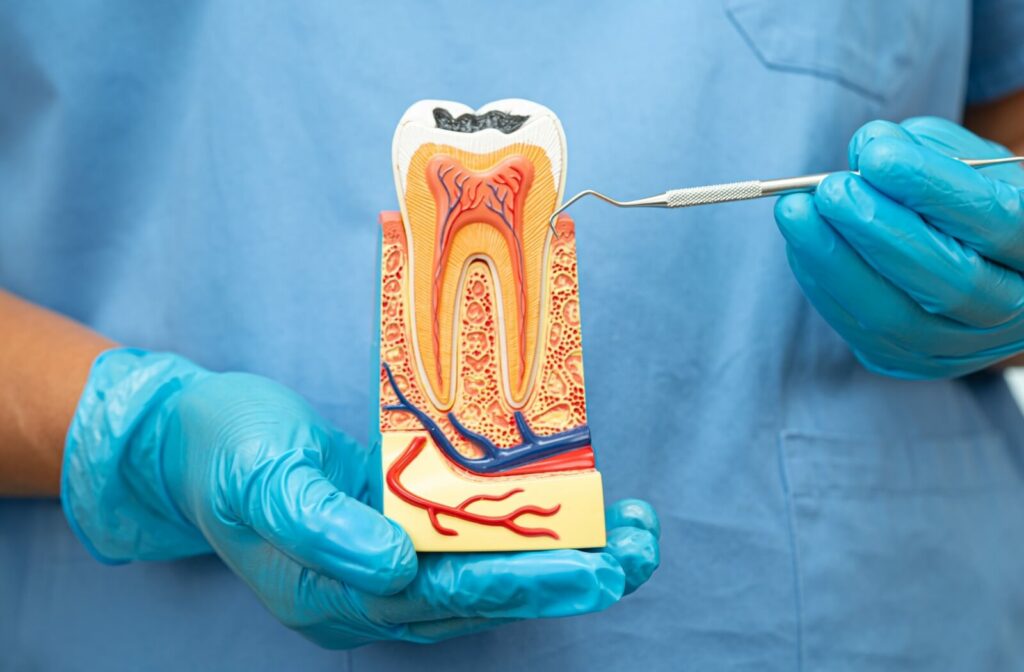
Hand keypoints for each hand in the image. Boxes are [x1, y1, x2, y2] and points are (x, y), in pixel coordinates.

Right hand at [63, 349, 659, 647]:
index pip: (446, 595)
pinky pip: (470, 542)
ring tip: (633, 534)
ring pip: (486, 573)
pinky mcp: (396, 530)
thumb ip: (323, 526)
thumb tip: (396, 567)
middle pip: (482, 595)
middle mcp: (370, 593)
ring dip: (560, 557)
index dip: (523, 580)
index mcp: (334, 594)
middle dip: (566, 577)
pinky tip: (573, 512)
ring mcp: (385, 564)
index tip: (594, 567)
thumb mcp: (261, 480)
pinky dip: (524, 531)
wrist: (189, 443)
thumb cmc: (223, 456)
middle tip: (638, 552)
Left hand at [774, 117, 1023, 378]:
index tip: (876, 154)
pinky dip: (823, 284)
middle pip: (946, 281)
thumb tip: (869, 148)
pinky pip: (860, 330)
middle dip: (877, 231)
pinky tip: (801, 244)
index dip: (931, 187)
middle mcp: (1012, 308)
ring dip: (834, 261)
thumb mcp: (976, 165)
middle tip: (829, 189)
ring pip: (894, 316)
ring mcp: (962, 347)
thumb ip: (930, 149)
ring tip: (796, 211)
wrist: (988, 269)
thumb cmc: (981, 202)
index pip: (993, 220)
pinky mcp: (912, 362)